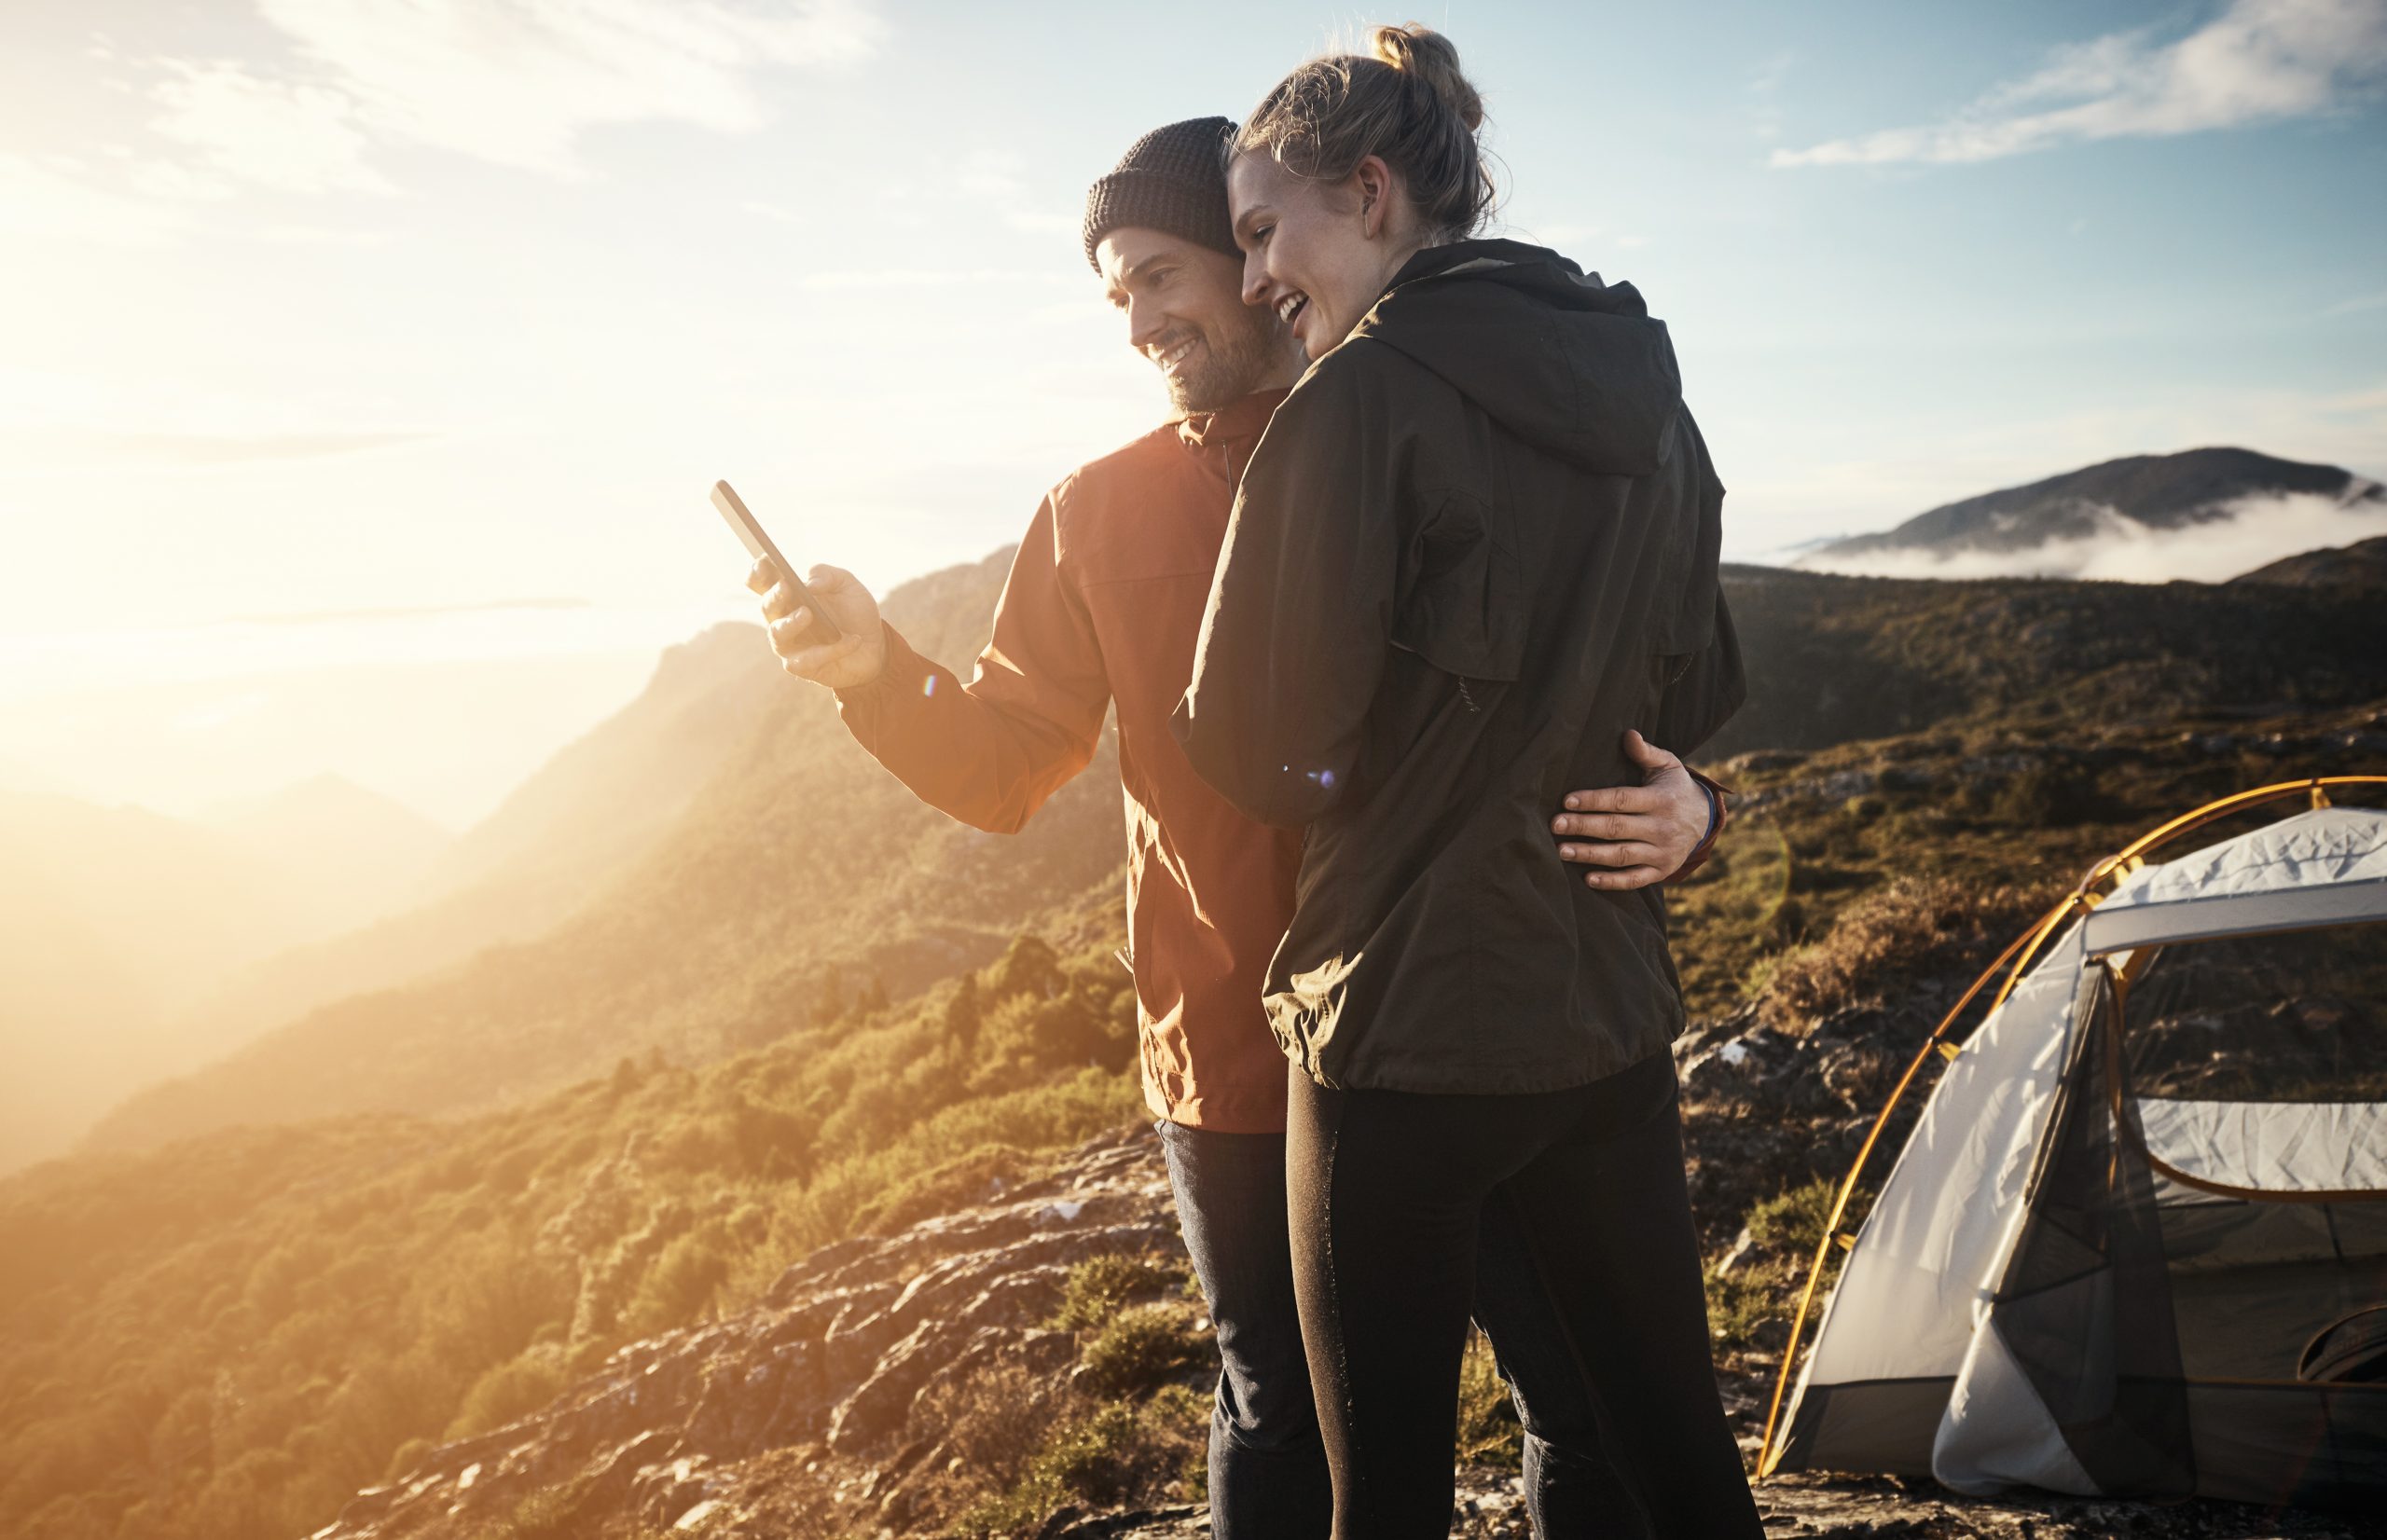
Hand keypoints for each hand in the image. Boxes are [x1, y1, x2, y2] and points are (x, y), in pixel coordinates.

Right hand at [745, 558, 888, 688]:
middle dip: (774, 596)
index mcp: (788, 595)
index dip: (757, 573)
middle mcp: (783, 619)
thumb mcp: (847, 584)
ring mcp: (790, 644)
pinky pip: (808, 660)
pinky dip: (830, 650)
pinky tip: (851, 640)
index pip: (762, 583)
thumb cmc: (855, 611)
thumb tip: (808, 582)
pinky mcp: (803, 667)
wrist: (876, 644)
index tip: (763, 562)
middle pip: (767, 607)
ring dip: (790, 623)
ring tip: (808, 614)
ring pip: (777, 634)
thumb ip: (827, 575)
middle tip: (787, 587)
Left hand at [1551, 730, 1714, 889]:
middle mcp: (1661, 827)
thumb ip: (1646, 752)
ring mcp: (1662, 852)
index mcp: (1660, 800)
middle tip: (1555, 825)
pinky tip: (1588, 878)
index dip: (1594, 800)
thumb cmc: (1675, 788)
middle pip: (1616, 828)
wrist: (1705, 819)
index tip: (1567, 801)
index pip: (1622, 800)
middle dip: (1583, 826)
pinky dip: (1612, 882)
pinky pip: (1634, 879)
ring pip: (1621, 855)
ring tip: (1562, 851)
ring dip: (1590, 854)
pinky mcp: (1661, 870)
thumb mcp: (1667, 765)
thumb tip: (1628, 734)